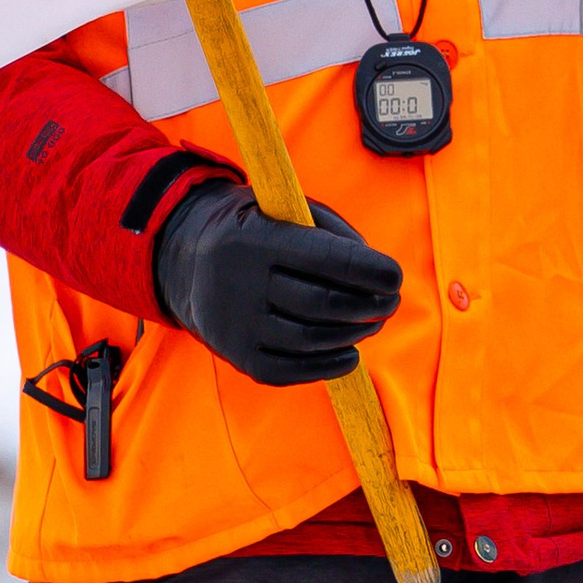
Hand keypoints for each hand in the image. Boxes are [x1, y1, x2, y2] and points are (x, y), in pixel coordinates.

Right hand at [152, 179, 401, 387]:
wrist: (187, 263)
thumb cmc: (256, 232)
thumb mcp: (285, 212)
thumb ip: (333, 233)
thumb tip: (378, 275)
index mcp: (254, 239)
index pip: (324, 259)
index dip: (368, 271)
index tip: (395, 277)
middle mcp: (238, 283)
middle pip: (322, 304)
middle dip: (369, 306)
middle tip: (390, 303)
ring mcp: (235, 325)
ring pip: (312, 340)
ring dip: (354, 334)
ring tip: (372, 323)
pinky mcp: (238, 357)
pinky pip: (292, 370)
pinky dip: (330, 366)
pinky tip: (349, 352)